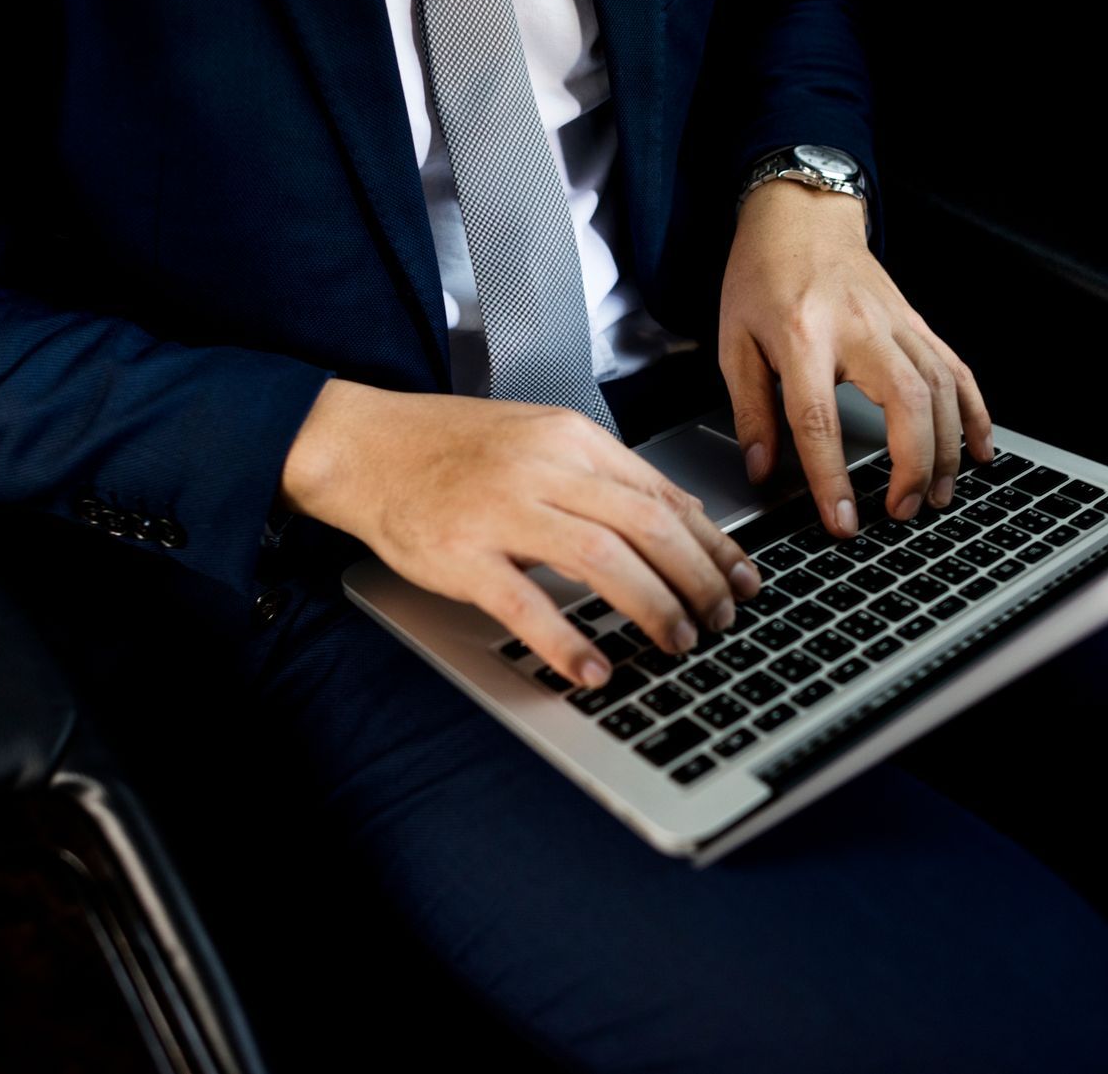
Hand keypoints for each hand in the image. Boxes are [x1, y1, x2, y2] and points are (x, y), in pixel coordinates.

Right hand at [279, 381, 761, 688]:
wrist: (364, 445)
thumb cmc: (451, 446)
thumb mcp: (541, 438)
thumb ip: (609, 474)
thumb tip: (685, 516)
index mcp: (569, 438)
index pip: (662, 493)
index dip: (713, 543)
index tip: (743, 579)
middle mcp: (543, 468)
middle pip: (646, 525)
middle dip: (697, 578)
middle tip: (720, 618)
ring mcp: (501, 510)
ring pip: (601, 558)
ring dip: (652, 606)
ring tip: (677, 642)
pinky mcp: (461, 554)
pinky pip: (524, 604)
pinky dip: (566, 640)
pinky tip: (594, 669)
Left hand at [719, 179, 994, 537]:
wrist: (800, 216)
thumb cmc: (762, 276)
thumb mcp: (733, 341)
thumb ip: (749, 409)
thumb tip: (762, 469)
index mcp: (802, 335)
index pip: (819, 418)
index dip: (832, 477)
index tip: (843, 520)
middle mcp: (858, 328)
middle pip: (904, 400)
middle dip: (913, 463)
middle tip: (903, 510)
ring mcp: (896, 323)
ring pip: (941, 387)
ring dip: (948, 448)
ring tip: (937, 496)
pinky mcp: (917, 323)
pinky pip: (957, 370)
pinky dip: (976, 413)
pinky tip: (980, 451)